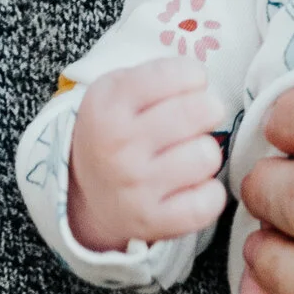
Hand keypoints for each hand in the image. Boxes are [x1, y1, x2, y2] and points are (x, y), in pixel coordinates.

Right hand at [67, 59, 227, 254]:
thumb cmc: (114, 131)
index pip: (183, 73)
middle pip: (203, 110)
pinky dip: (209, 193)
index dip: (194, 78)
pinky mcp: (152, 220)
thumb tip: (203, 81)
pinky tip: (192, 186)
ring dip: (204, 154)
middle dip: (208, 111)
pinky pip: (209, 201)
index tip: (187, 88)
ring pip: (208, 155)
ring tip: (187, 156)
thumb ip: (157, 75)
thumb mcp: (116, 90)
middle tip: (196, 120)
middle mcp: (119, 144)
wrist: (85, 193)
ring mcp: (135, 185)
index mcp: (110, 103)